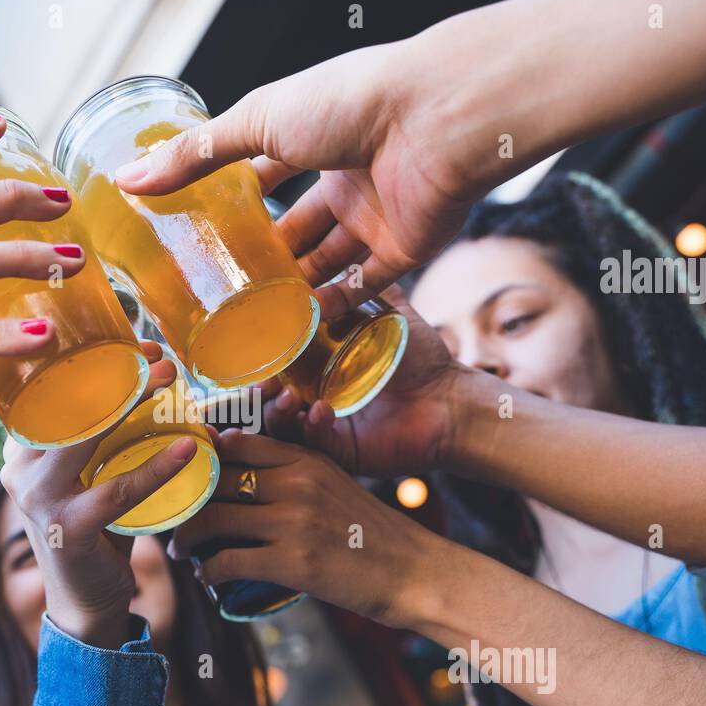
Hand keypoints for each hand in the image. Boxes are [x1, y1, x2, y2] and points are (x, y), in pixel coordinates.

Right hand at [0, 352, 194, 647]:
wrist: (86, 603)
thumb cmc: (97, 529)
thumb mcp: (90, 476)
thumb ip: (105, 438)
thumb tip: (159, 385)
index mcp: (23, 451)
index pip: (51, 393)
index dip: (92, 361)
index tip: (135, 343)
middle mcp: (20, 470)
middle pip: (67, 406)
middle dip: (114, 373)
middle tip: (158, 355)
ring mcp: (39, 500)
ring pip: (87, 438)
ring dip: (133, 404)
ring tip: (171, 381)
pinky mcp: (67, 529)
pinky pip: (117, 489)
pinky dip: (155, 468)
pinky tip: (186, 450)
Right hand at [114, 33, 482, 304]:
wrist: (436, 121)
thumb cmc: (348, 103)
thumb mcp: (258, 121)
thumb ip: (196, 155)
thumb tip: (128, 178)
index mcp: (313, 136)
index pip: (267, 172)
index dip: (237, 201)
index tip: (201, 234)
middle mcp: (345, 176)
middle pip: (299, 226)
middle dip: (267, 257)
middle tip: (224, 292)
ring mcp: (377, 215)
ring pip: (331, 262)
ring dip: (298, 289)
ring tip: (254, 321)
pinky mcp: (405, 249)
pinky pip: (369, 288)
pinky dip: (338, 308)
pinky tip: (302, 330)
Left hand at [168, 430, 434, 627]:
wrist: (412, 572)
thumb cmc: (369, 532)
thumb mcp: (336, 484)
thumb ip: (295, 474)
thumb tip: (240, 479)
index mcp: (307, 458)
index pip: (238, 444)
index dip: (203, 459)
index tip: (186, 476)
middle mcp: (298, 482)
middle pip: (217, 480)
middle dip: (186, 500)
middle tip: (173, 516)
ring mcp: (294, 521)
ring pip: (213, 519)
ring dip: (187, 538)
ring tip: (181, 549)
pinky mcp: (292, 562)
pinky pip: (228, 561)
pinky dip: (209, 571)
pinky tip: (207, 576)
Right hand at [262, 285, 465, 478]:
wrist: (451, 397)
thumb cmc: (420, 358)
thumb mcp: (386, 314)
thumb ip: (359, 287)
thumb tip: (336, 253)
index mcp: (318, 371)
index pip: (275, 368)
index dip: (260, 362)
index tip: (255, 351)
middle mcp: (316, 400)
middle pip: (269, 401)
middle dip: (260, 394)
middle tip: (264, 382)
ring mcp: (328, 429)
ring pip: (284, 428)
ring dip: (279, 414)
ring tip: (288, 398)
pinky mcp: (344, 452)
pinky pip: (316, 445)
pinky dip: (313, 429)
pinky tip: (321, 411)